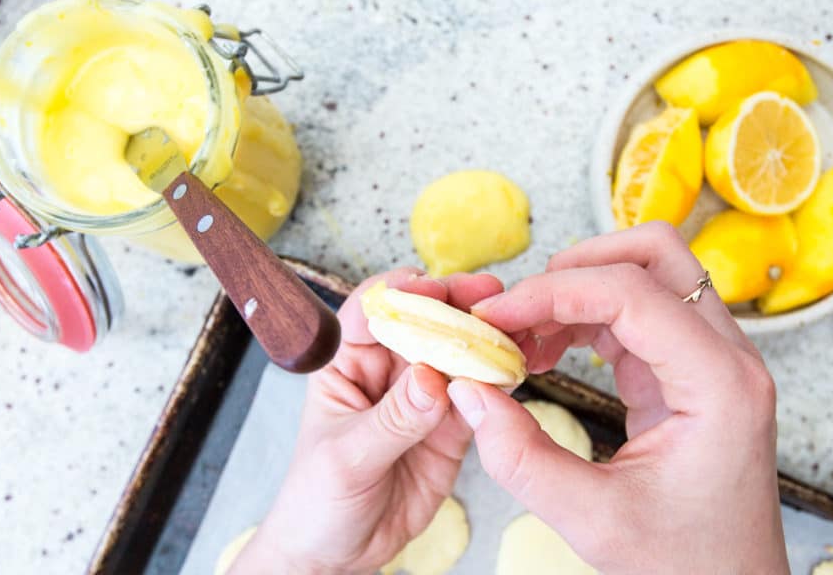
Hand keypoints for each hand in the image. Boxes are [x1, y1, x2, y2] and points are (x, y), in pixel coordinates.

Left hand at [231, 268, 503, 574]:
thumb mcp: (346, 460)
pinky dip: (498, 386)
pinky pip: (477, 399)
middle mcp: (387, 373)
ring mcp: (422, 399)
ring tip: (514, 331)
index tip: (431, 286)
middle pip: (424, 325)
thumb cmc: (317, 501)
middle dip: (456, 308)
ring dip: (485, 342)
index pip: (371, 312)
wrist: (337, 555)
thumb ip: (391, 422)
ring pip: (457, 357)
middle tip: (490, 298)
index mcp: (346, 365)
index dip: (401, 292)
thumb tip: (430, 380)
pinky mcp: (449, 429)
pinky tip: (515, 372)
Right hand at [448, 222, 788, 574]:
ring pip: (645, 275)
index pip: (633, 293)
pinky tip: (544, 353)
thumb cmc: (684, 562)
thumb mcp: (592, 520)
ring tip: (520, 338)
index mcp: (719, 385)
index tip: (494, 317)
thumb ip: (521, 457)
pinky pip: (635, 315)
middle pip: (654, 254)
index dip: (553, 293)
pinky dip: (584, 320)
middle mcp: (726, 358)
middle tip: (516, 311)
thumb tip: (467, 393)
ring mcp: (711, 359)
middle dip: (576, 267)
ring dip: (576, 291)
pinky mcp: (688, 372)